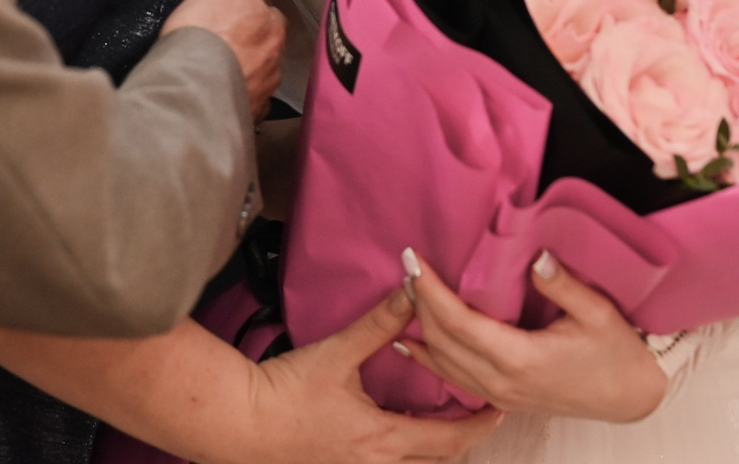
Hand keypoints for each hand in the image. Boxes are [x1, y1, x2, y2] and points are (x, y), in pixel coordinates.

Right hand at [165, 0, 286, 114]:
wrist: (192, 87)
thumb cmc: (209, 32)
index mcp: (273, 28)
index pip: (272, 14)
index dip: (256, 11)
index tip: (239, 13)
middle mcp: (274, 61)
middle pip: (268, 47)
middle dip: (254, 44)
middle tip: (227, 41)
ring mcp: (262, 92)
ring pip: (258, 75)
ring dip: (245, 71)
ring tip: (219, 69)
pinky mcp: (245, 116)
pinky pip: (244, 103)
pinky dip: (235, 97)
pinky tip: (218, 93)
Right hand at [231, 287, 504, 463]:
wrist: (241, 422)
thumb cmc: (285, 391)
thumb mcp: (337, 353)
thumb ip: (378, 323)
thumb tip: (413, 291)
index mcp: (383, 438)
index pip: (450, 440)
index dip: (479, 424)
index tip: (498, 407)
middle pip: (437, 463)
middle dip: (462, 441)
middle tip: (478, 414)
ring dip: (434, 451)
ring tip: (445, 424)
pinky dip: (405, 455)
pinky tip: (398, 435)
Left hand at [400, 247, 666, 423]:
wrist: (631, 398)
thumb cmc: (618, 355)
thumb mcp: (598, 312)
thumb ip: (562, 285)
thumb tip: (536, 256)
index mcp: (520, 358)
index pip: (459, 322)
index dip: (430, 291)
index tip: (412, 260)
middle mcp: (502, 381)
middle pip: (442, 341)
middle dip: (418, 303)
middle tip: (405, 266)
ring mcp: (500, 395)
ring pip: (442, 363)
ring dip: (420, 327)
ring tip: (405, 293)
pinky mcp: (502, 399)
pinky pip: (454, 378)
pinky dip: (429, 357)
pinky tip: (412, 342)